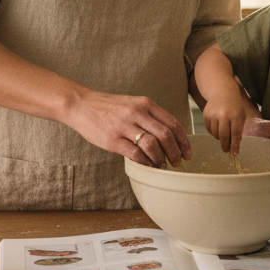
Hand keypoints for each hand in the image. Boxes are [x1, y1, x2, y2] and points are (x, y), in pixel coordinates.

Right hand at [65, 90, 191, 167]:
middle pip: (166, 135)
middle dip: (175, 152)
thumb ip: (150, 117)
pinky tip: (148, 165)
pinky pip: (135, 154)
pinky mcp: (112, 139)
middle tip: (178, 162)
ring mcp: (124, 126)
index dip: (183, 141)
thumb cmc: (108, 107)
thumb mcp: (133, 104)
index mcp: (145, 104)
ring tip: (162, 165)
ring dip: (161, 158)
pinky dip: (145, 162)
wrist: (81, 104)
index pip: (172, 123)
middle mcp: (137, 113)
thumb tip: (169, 138)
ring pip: (152, 145)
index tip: (188, 153)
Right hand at [201, 92, 248, 155]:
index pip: (235, 134)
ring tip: (223, 135)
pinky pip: (209, 130)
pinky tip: (217, 129)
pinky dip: (213, 132)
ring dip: (219, 138)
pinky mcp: (206, 115)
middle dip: (225, 145)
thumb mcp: (241, 116)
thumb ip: (238, 130)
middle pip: (224, 136)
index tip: (235, 153)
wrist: (222, 92)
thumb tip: (234, 147)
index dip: (235, 145)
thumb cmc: (234, 106)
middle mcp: (224, 115)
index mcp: (236, 115)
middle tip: (226, 150)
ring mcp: (213, 115)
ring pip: (215, 134)